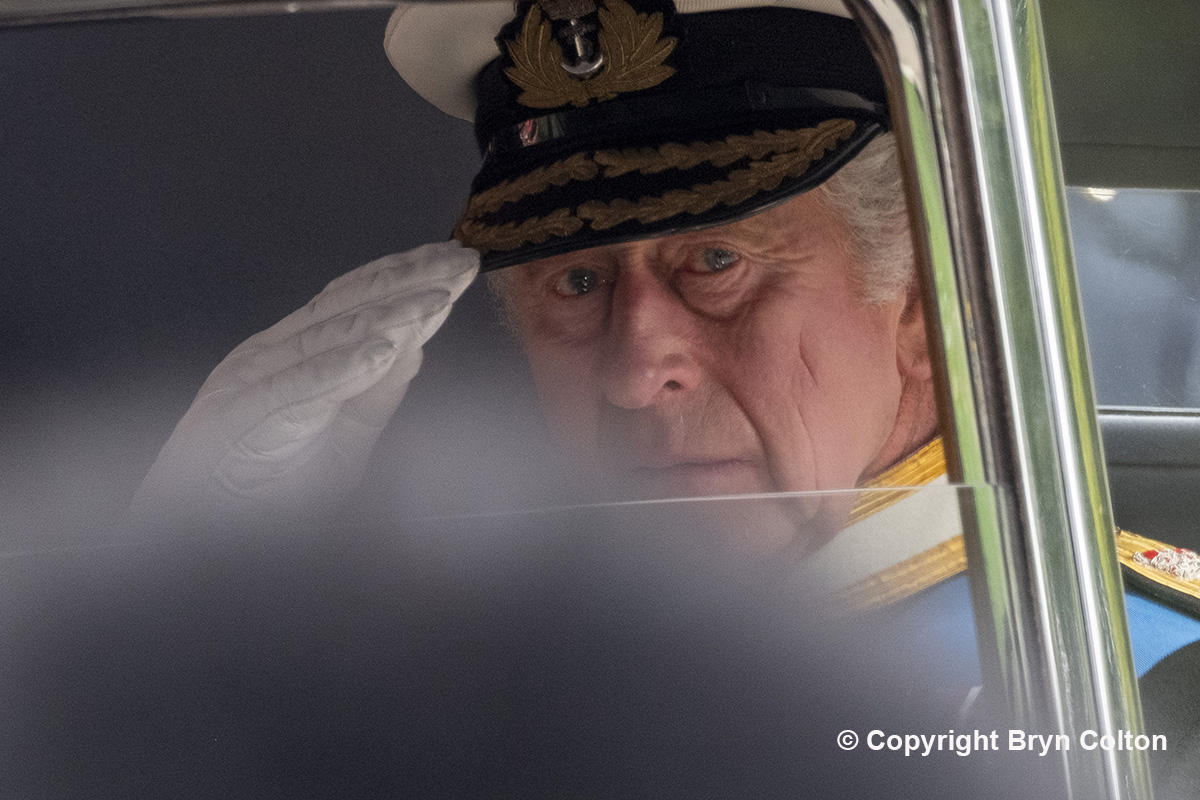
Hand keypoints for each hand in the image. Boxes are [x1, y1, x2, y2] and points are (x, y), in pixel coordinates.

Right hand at [129, 241, 478, 526]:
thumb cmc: (261, 495)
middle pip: (347, 306)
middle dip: (409, 281)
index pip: (356, 302)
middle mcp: (270, 355)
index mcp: (292, 354)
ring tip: (435, 302)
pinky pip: (295, 389)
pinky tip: (380, 352)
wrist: (184, 540)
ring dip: (385, 318)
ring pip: (327, 340)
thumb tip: (416, 348)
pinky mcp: (236, 419)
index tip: (459, 260)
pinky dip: (339, 368)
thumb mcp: (341, 444)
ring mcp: (249, 381)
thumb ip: (374, 397)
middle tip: (462, 262)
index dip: (408, 277)